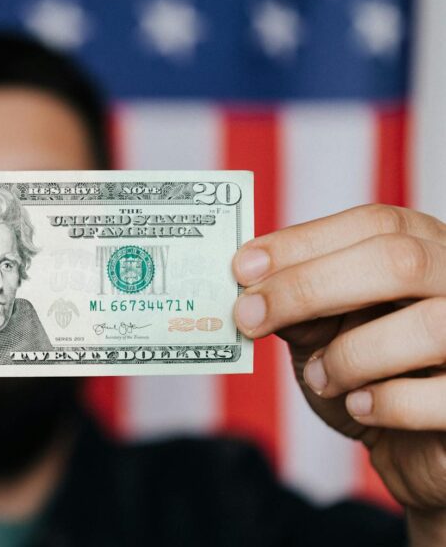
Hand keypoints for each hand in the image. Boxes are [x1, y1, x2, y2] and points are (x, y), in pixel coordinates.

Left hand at [232, 204, 445, 537]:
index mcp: (429, 250)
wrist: (412, 446)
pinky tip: (359, 406)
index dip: (304, 242)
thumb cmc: (369, 375)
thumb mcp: (325, 330)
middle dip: (309, 287)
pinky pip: (441, 396)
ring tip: (318, 377)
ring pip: (430, 325)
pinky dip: (387, 403)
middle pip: (399, 261)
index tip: (243, 267)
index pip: (375, 223)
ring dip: (351, 354)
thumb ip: (298, 303)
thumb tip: (248, 289)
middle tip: (250, 315)